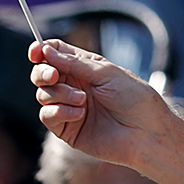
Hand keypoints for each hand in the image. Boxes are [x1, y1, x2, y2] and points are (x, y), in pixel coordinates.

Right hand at [31, 39, 173, 169]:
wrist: (147, 132)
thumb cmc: (135, 99)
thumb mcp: (105, 72)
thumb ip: (74, 63)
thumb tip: (46, 50)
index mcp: (85, 69)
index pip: (54, 55)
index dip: (42, 51)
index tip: (36, 51)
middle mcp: (75, 87)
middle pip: (42, 74)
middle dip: (42, 72)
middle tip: (53, 75)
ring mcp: (69, 108)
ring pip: (43, 94)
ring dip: (60, 94)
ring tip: (83, 100)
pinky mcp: (68, 129)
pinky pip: (47, 116)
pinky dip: (59, 111)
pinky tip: (80, 113)